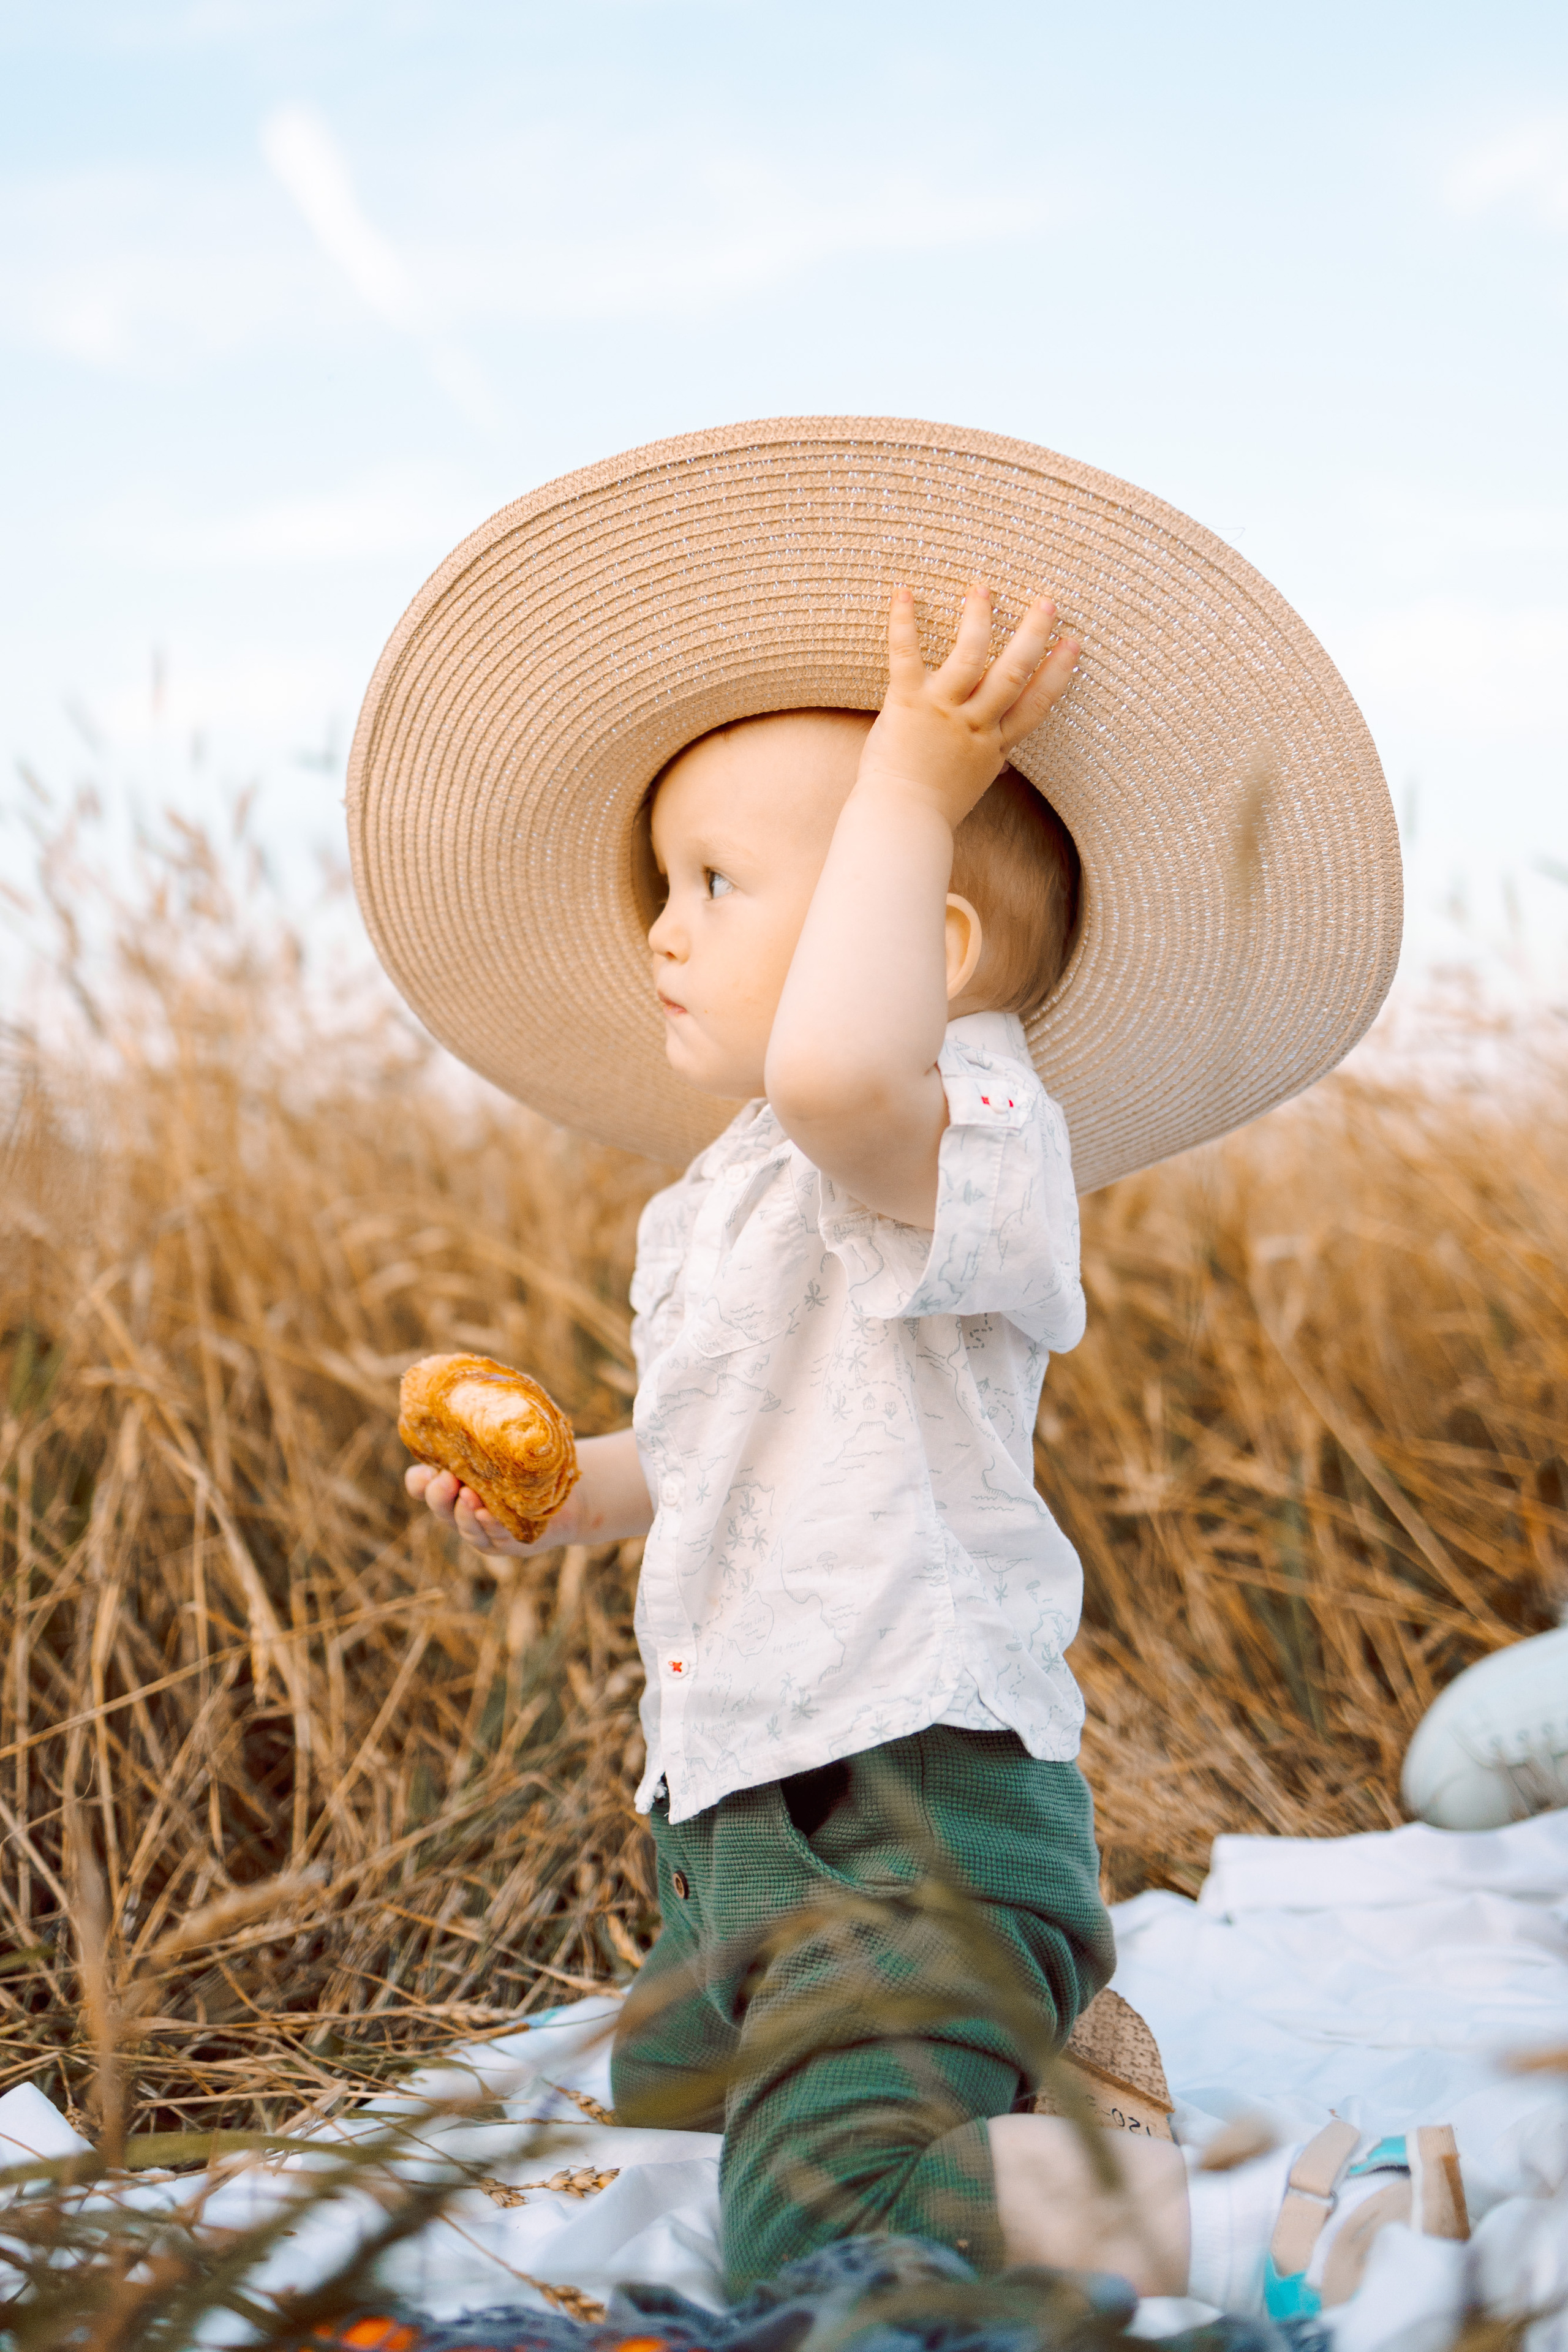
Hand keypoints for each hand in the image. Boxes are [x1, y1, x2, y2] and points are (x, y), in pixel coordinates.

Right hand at [405, 1428, 654, 1560]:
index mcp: (455, 1481)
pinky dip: (490, 1528)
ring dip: (463, 1513)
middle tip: (446, 1480)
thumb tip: (484, 1375)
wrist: (567, 1487)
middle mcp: (464, 1507)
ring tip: (470, 1497)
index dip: (418, 1482)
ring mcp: (484, 1527)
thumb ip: (492, 1418)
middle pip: (439, 1506)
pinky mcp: (510, 1541)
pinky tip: (489, 1515)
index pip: (421, 1485)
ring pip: (464, 1526)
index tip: (425, 1470)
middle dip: (437, 1496)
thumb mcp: (508, 1436)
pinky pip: (495, 1539)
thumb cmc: (530, 1457)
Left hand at [857, 581, 1079, 829]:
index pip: (1035, 705)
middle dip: (1032, 635)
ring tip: (983, 589)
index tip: (1073, 646)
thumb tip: (999, 763)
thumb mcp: (971, 787)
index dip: (1057, 673)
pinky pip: (907, 655)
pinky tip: (904, 593)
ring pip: (970, 655)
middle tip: (1047, 603)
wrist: (901, 821)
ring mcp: (944, 711)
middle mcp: (975, 724)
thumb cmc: (930, 810)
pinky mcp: (908, 703)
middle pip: (1013, 673)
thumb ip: (985, 765)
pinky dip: (904, 623)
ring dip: (979, 619)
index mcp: (993, 746)